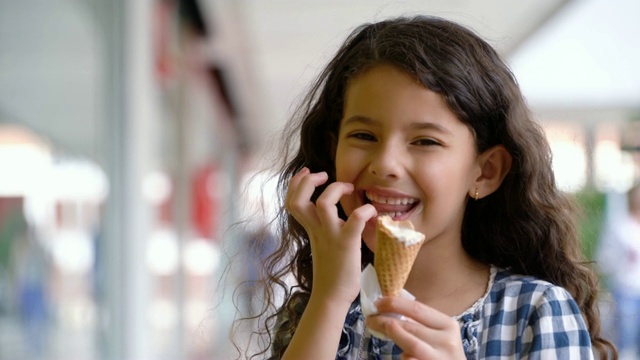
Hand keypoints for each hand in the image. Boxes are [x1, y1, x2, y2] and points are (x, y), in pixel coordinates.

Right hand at [286, 167, 376, 304]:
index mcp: (310, 229)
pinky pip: (355, 220)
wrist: (333, 296)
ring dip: (336, 189)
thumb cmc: (331, 271)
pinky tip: (371, 211)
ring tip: (348, 188)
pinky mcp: (347, 242)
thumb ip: (323, 228)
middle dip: (308, 181)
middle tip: (323, 176)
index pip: (292, 201)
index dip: (296, 183)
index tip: (307, 173)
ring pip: (323, 204)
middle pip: (299, 200)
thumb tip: (337, 216)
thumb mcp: (322, 243)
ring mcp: (331, 235)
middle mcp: (317, 229)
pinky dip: (364, 210)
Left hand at [365, 297, 465, 359]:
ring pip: (411, 343)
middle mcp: (447, 341)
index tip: (378, 302)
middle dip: (385, 320)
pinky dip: (401, 356)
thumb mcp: (439, 334)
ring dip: (390, 334)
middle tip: (370, 318)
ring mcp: (439, 358)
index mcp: (448, 325)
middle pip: (410, 326)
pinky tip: (397, 353)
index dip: (394, 303)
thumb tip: (391, 305)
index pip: (418, 309)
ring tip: (374, 328)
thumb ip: (421, 322)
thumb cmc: (443, 352)